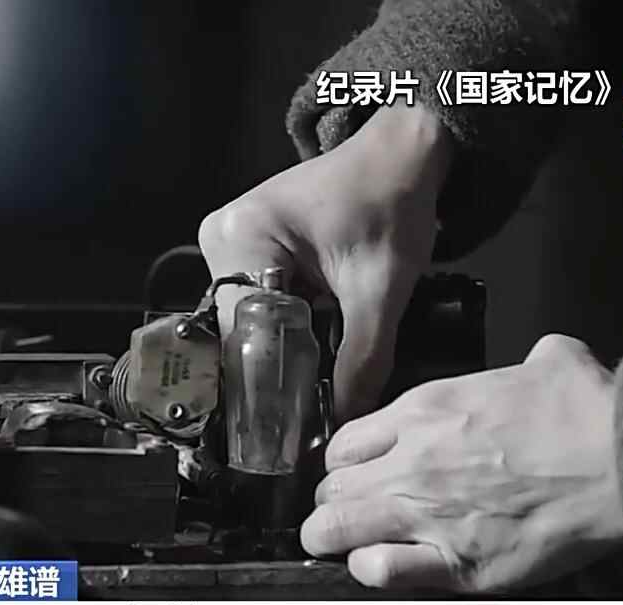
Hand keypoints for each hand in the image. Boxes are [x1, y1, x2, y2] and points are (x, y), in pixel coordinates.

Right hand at [198, 105, 452, 421]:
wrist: (401, 153)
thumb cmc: (392, 205)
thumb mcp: (381, 290)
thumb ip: (362, 361)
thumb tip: (342, 426)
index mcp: (241, 238)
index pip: (244, 331)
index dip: (269, 384)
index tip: (287, 433)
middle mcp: (220, 238)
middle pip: (242, 330)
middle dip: (276, 372)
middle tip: (302, 424)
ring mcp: (229, 242)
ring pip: (250, 322)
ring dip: (280, 354)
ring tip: (306, 400)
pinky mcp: (247, 248)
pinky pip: (260, 304)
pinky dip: (285, 330)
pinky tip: (306, 359)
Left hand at [301, 334, 622, 593]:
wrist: (621, 460)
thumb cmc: (589, 413)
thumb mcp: (550, 360)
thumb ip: (531, 359)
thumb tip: (545, 360)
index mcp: (424, 411)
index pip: (345, 442)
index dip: (346, 462)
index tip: (358, 473)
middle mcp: (412, 462)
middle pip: (332, 489)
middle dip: (334, 502)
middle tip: (349, 513)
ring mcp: (428, 514)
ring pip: (334, 532)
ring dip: (333, 540)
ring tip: (342, 546)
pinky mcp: (456, 562)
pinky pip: (379, 572)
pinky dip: (370, 571)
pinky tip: (380, 567)